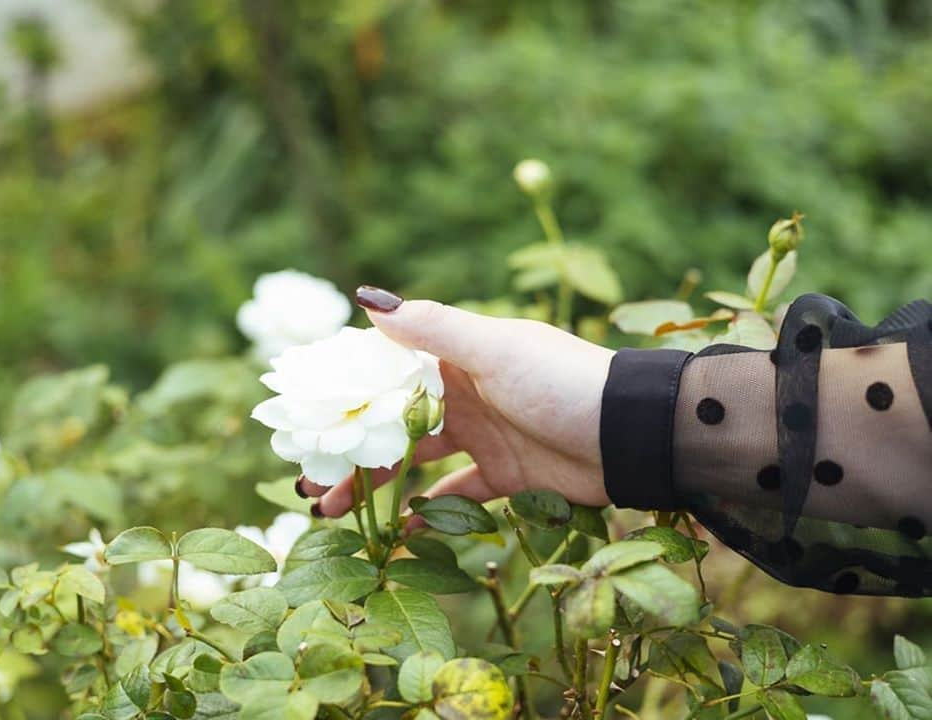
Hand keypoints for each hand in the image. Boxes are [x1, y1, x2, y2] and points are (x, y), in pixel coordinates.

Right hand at [302, 286, 614, 518]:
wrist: (631, 435)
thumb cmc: (560, 381)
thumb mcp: (493, 350)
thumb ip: (431, 327)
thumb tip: (365, 298)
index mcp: (457, 356)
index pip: (387, 370)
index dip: (345, 392)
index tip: (301, 415)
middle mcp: (464, 393)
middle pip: (393, 421)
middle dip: (349, 449)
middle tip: (305, 477)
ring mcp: (483, 434)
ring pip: (415, 462)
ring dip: (376, 484)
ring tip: (332, 509)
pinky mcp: (506, 475)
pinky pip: (457, 495)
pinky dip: (430, 510)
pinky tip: (399, 527)